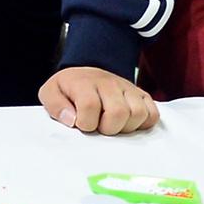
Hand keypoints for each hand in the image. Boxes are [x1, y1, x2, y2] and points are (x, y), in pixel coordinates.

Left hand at [39, 66, 160, 135]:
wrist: (86, 75)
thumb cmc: (68, 90)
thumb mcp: (50, 93)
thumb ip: (55, 106)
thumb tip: (71, 120)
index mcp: (84, 82)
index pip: (90, 105)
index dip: (86, 122)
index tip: (81, 124)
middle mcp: (109, 82)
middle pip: (118, 112)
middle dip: (108, 128)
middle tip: (99, 127)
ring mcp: (128, 88)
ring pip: (138, 113)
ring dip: (126, 127)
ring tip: (113, 125)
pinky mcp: (142, 95)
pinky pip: (153, 114)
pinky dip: (143, 124)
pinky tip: (128, 123)